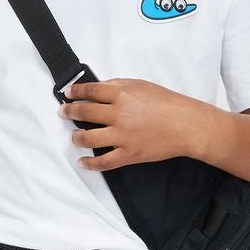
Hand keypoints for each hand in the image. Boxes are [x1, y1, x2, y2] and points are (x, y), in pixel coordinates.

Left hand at [58, 79, 205, 170]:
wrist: (185, 125)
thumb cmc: (167, 103)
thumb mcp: (141, 85)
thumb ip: (118, 85)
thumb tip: (99, 87)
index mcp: (121, 95)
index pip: (90, 91)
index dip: (75, 92)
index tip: (68, 93)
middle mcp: (118, 115)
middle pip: (84, 113)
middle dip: (69, 112)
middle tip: (63, 112)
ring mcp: (122, 136)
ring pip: (88, 138)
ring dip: (76, 137)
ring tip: (74, 136)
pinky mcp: (128, 154)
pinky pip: (104, 162)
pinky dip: (90, 163)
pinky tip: (82, 161)